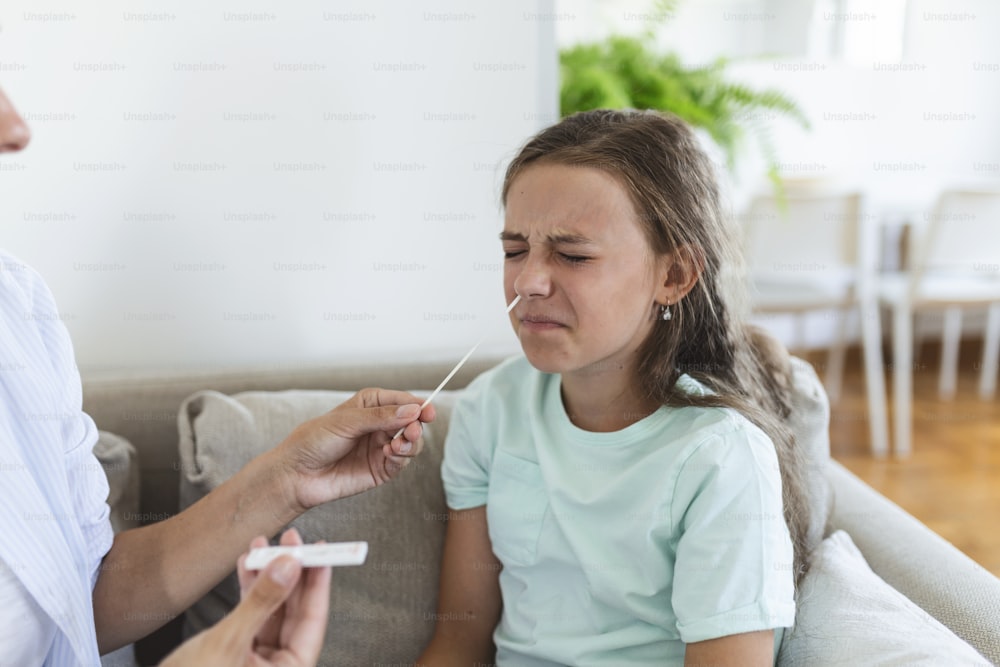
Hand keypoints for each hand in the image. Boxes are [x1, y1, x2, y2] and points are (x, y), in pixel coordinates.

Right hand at [160, 529, 330, 666]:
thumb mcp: (228, 642)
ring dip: (268, 577)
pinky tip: (247, 566)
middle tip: (291, 541)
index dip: (317, 582)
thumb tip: (289, 567)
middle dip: (292, 573)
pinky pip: (253, 616)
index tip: (321, 551)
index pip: (313, 620)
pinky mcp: (239, 654)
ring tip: (264, 545)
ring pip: (273, 610)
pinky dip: (250, 591)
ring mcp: (259, 662)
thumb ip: (261, 602)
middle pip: (295, 612)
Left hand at [276, 388, 435, 510]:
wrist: (296, 474)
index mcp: (371, 405)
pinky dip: (401, 457)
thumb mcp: (346, 422)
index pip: (403, 401)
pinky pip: (402, 462)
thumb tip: (412, 411)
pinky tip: (389, 454)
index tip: (428, 411)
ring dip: (411, 442)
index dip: (418, 405)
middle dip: (417, 425)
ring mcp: (382, 447)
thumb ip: (380, 417)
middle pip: (412, 422)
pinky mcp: (381, 469)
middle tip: (413, 431)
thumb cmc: (314, 440)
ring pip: (411, 443)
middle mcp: (380, 425)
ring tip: (398, 444)